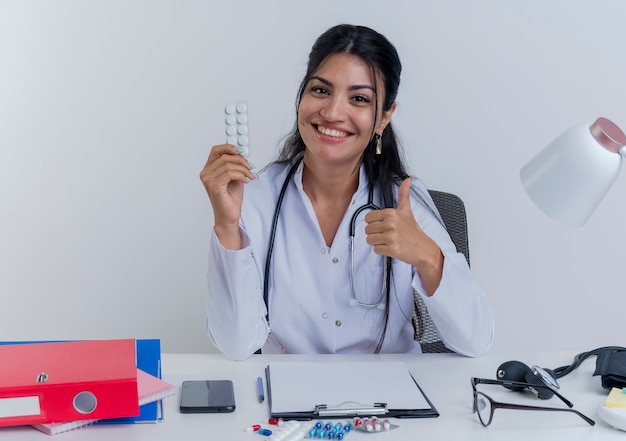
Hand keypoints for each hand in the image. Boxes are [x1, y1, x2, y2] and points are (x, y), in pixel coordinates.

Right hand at [199, 144, 254, 247]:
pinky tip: (245, 180)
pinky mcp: (214, 186)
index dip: (229, 148)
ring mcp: (208, 180)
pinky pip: (230, 173)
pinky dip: (241, 175)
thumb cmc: (230, 199)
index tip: (241, 151)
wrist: (229, 216)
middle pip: (224, 157)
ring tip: (249, 175)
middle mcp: (206, 173)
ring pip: (228, 164)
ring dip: (243, 169)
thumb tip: (241, 154)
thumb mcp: (234, 176)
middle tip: (250, 167)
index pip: (216, 151)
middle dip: (241, 160)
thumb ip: (234, 165)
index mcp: (208, 170)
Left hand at [364, 178, 442, 294]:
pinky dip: (382, 251)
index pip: (368, 218)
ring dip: (378, 242)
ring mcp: (391, 237)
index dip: (374, 223)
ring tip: (389, 241)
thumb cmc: (413, 231)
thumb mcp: (407, 211)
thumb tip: (407, 179)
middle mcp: (390, 224)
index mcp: (391, 213)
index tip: (384, 225)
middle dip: (376, 233)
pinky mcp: (391, 249)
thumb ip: (404, 195)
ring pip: (370, 240)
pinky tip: (391, 247)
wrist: (423, 248)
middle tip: (388, 234)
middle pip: (367, 229)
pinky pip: (375, 250)